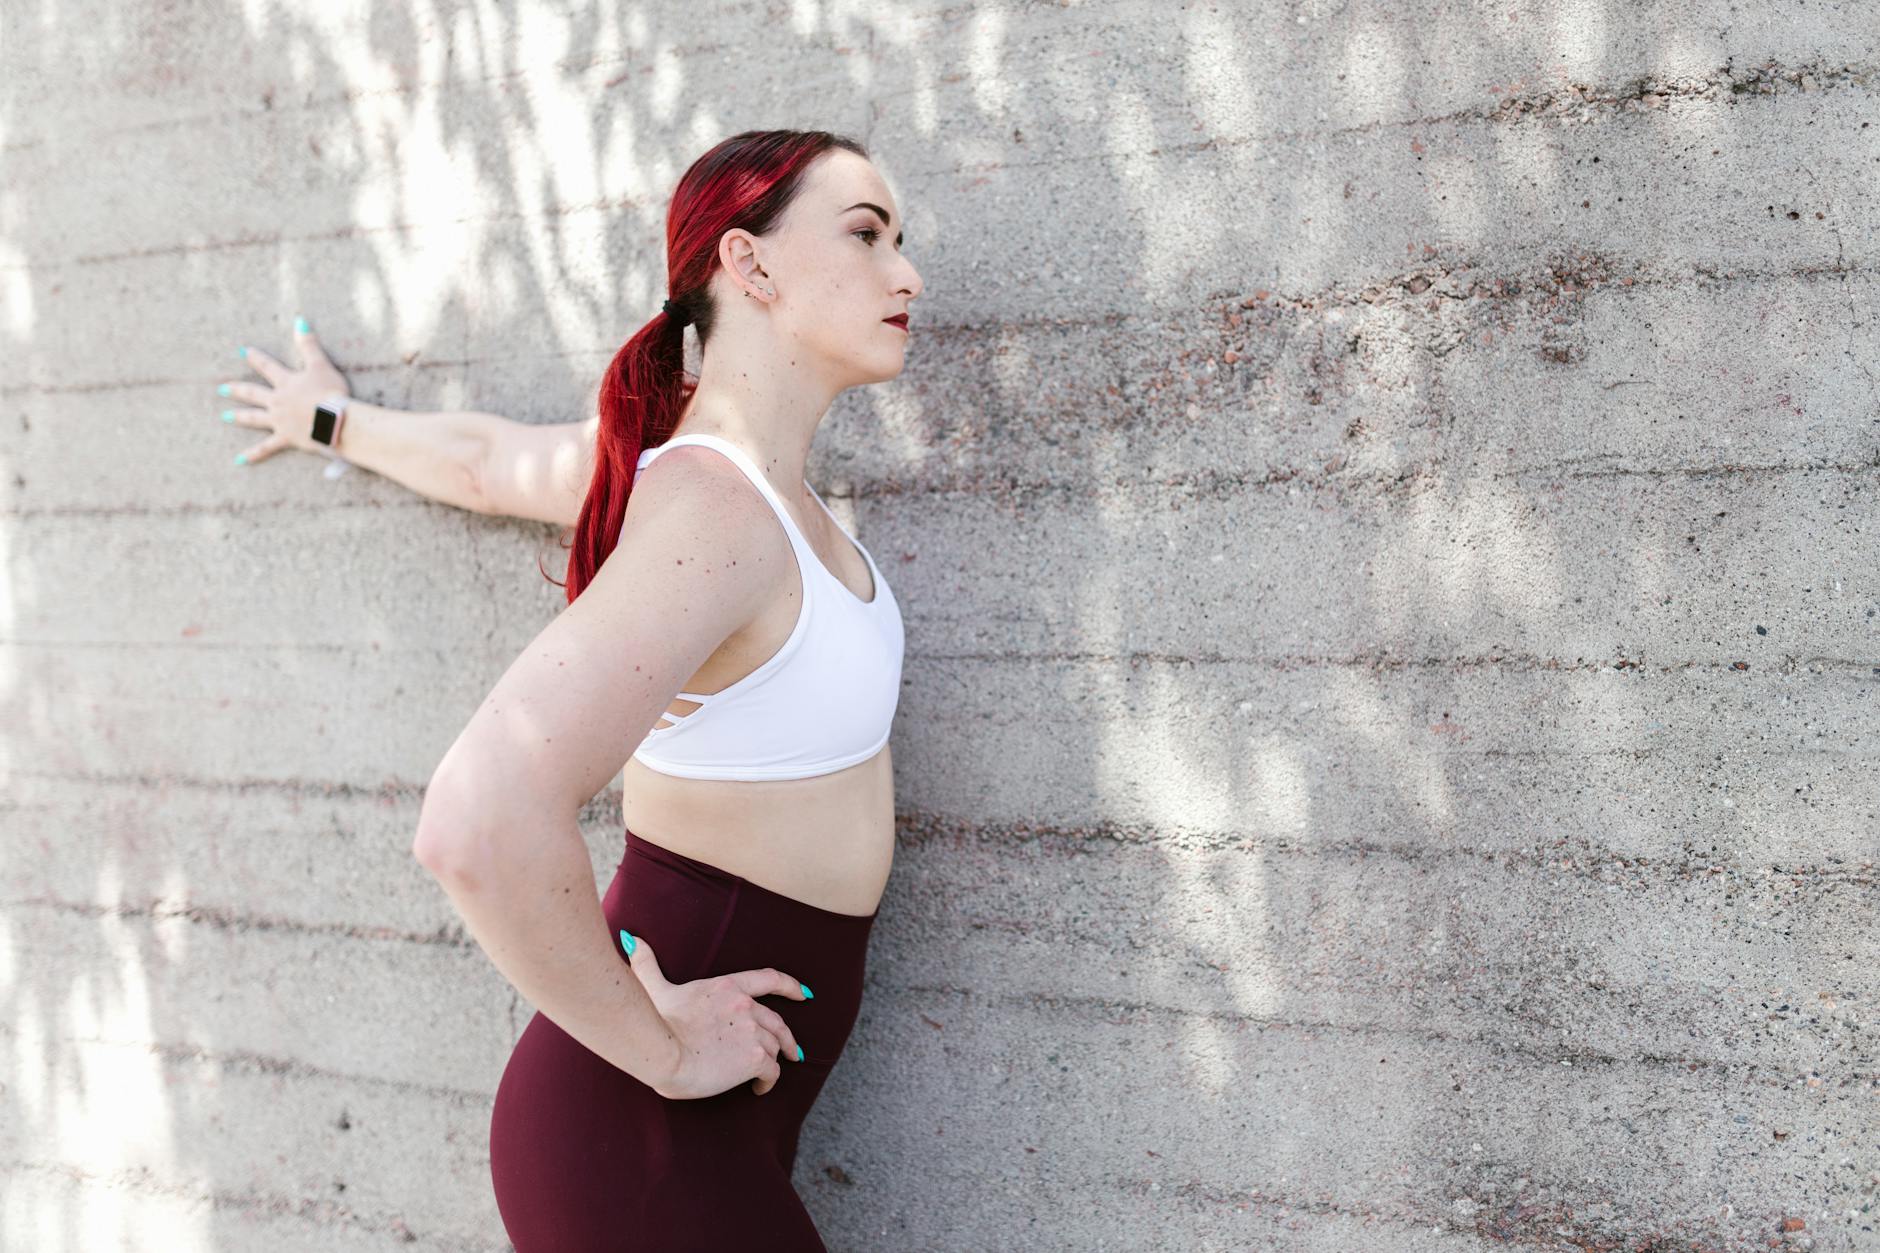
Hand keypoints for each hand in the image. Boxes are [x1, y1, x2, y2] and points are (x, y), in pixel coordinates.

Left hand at [218, 316, 350, 465]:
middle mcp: (277, 400)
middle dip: (238, 389)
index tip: (242, 352)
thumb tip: (300, 320)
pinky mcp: (286, 438)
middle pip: (253, 393)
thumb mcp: (321, 365)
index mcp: (286, 382)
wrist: (335, 420)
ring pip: (254, 418)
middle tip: (222, 388)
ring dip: (240, 416)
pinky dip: (254, 454)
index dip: (255, 358)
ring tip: (226, 417)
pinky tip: (240, 460)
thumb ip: (309, 344)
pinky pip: (266, 448)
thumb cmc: (330, 392)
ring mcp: (279, 420)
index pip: (267, 366)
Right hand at [621, 929, 808, 1098]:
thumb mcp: (654, 988)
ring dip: (773, 1061)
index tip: (804, 994)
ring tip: (765, 1075)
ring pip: (774, 1047)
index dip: (790, 986)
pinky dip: (769, 1080)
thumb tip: (631, 939)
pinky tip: (759, 1088)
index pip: (768, 979)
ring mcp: (752, 1031)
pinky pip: (772, 1070)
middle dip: (787, 1037)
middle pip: (777, 1021)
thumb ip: (647, 965)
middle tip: (793, 1051)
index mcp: (727, 987)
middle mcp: (746, 1005)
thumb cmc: (655, 1021)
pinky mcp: (754, 1058)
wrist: (661, 1051)